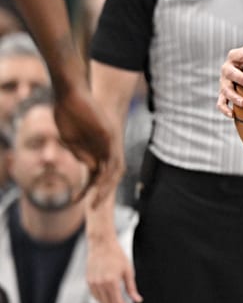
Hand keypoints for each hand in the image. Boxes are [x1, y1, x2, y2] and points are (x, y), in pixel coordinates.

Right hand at [53, 83, 121, 208]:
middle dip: (103, 192)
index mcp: (97, 149)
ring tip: (96, 200)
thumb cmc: (68, 114)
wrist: (70, 94)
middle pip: (111, 175)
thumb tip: (92, 168)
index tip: (76, 201)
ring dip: (107, 186)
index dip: (90, 189)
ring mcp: (110, 141)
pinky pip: (114, 157)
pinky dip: (109, 171)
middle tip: (93, 208)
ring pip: (115, 169)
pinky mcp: (110, 135)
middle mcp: (107, 147)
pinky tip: (101, 182)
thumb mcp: (72, 141)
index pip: (99, 174)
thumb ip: (82, 154)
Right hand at [87, 232, 141, 302]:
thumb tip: (138, 300)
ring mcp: (92, 283)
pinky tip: (110, 298)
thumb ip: (132, 288)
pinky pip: (95, 296)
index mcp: (111, 282)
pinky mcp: (88, 281)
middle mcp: (100, 284)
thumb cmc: (117, 256)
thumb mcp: (128, 271)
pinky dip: (102, 300)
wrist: (102, 244)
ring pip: (101, 302)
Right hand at [217, 22, 242, 115]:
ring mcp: (224, 82)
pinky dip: (224, 109)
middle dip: (241, 79)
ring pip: (225, 89)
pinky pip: (220, 103)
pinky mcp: (222, 95)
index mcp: (236, 55)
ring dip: (233, 96)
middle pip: (231, 73)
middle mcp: (227, 68)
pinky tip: (232, 116)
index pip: (242, 55)